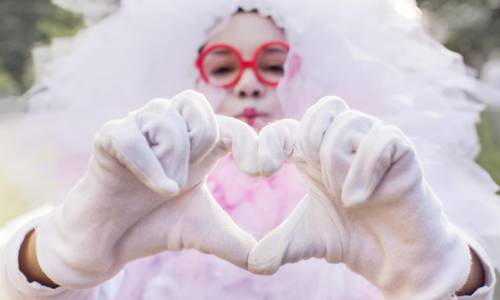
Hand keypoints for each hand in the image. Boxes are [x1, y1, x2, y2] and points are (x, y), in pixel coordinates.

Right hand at [34, 90, 256, 288]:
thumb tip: (269, 266)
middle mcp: (169, 129)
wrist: (109, 242)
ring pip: (167, 120)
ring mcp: (138, 130)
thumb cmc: (156, 225)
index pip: (229, 124)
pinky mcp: (108, 139)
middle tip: (185, 181)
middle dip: (202, 146)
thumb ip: (235, 242)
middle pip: (199, 111)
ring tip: (164, 188)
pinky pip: (130, 136)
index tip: (263, 170)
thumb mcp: (203, 232)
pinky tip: (159, 188)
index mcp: (196, 145)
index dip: (250, 140)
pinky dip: (147, 164)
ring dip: (173, 160)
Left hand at [249, 96, 471, 299]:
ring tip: (346, 198)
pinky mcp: (402, 152)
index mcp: (317, 155)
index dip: (270, 140)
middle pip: (320, 111)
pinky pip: (381, 139)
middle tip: (322, 186)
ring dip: (338, 163)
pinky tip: (361, 199)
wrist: (395, 259)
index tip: (260, 171)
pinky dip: (365, 170)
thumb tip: (253, 262)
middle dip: (311, 146)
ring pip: (347, 123)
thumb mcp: (306, 239)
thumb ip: (278, 245)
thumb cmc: (352, 237)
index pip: (290, 126)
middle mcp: (345, 142)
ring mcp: (373, 143)